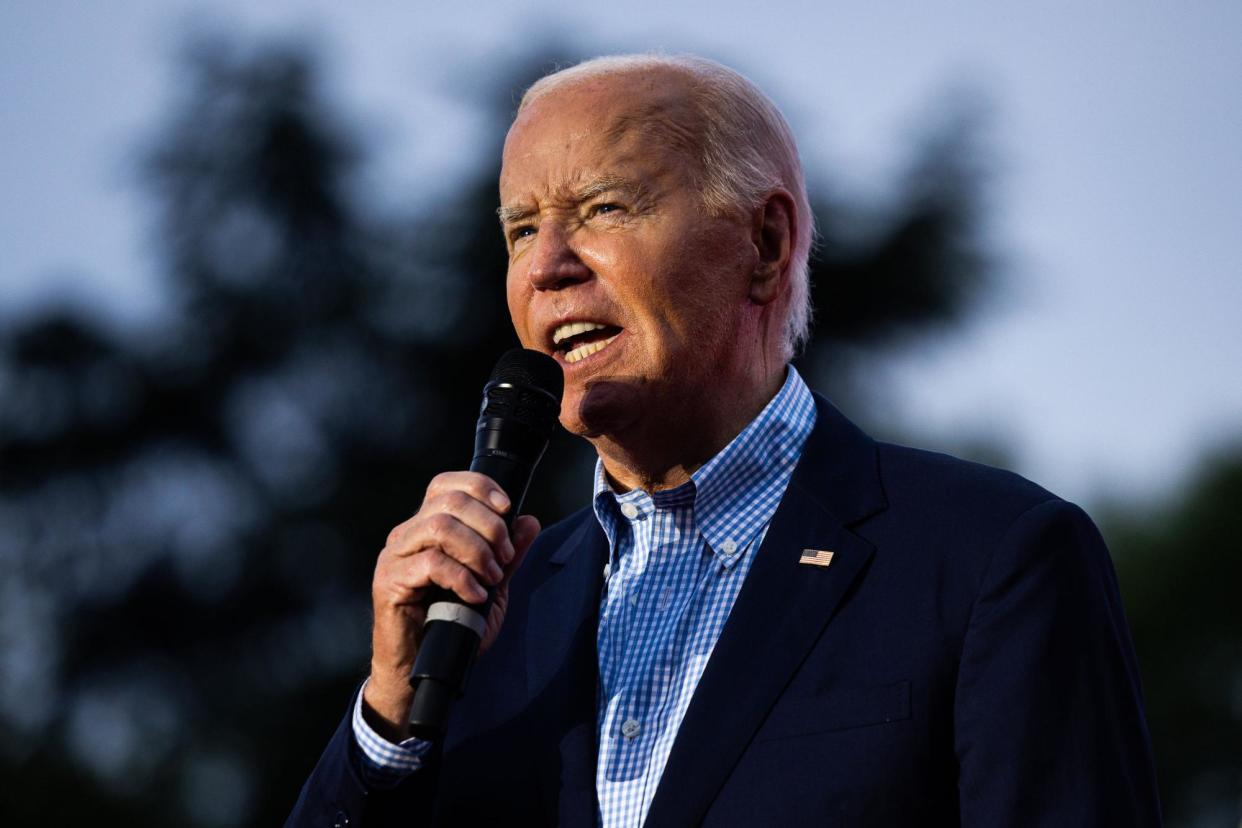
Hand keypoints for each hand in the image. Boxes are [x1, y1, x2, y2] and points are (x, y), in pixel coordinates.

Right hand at [362, 471, 540, 740]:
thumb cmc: (451, 628)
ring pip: (439, 526)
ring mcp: (395, 556)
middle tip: (504, 557)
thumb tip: (529, 520)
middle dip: (489, 525)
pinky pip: (430, 563)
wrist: (419, 672)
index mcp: (426, 527)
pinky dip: (462, 577)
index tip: (508, 510)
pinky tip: (475, 595)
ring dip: (477, 549)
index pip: (447, 484)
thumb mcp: (490, 586)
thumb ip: (507, 555)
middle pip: (449, 501)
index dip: (481, 488)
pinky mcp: (390, 582)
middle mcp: (407, 534)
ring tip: (492, 577)